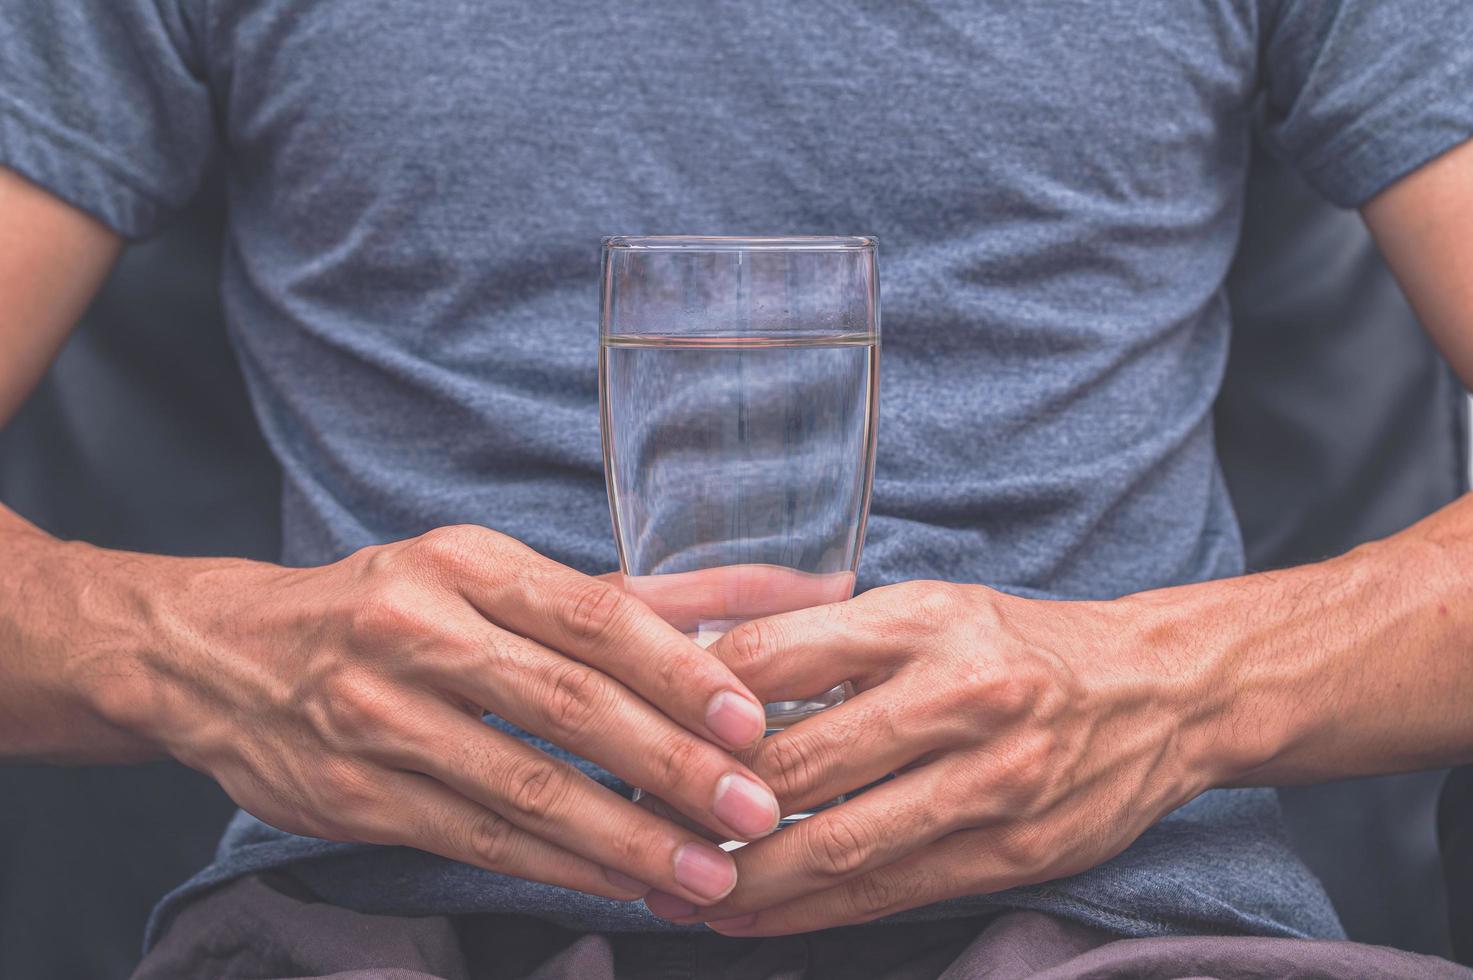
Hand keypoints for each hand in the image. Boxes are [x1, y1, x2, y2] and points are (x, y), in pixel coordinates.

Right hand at [93, 525, 781, 906]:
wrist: (225, 656)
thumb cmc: (386, 606)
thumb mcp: (484, 574)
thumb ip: (614, 598)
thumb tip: (751, 598)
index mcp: (466, 563)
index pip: (591, 617)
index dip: (678, 671)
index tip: (750, 720)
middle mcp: (417, 632)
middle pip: (568, 704)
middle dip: (672, 764)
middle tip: (754, 808)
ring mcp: (377, 718)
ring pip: (525, 788)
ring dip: (628, 838)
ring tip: (708, 871)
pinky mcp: (353, 795)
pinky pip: (478, 839)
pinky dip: (561, 867)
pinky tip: (625, 883)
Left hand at [641, 580, 1213, 932]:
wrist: (1158, 692)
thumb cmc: (1018, 646)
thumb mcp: (926, 607)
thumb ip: (825, 635)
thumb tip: (703, 664)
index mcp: (924, 619)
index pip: (775, 655)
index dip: (693, 701)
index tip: (637, 728)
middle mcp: (959, 694)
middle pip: (798, 760)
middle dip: (702, 803)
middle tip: (636, 824)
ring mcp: (990, 781)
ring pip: (836, 843)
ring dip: (741, 876)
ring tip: (674, 888)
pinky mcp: (1010, 852)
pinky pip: (886, 891)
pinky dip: (806, 912)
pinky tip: (750, 917)